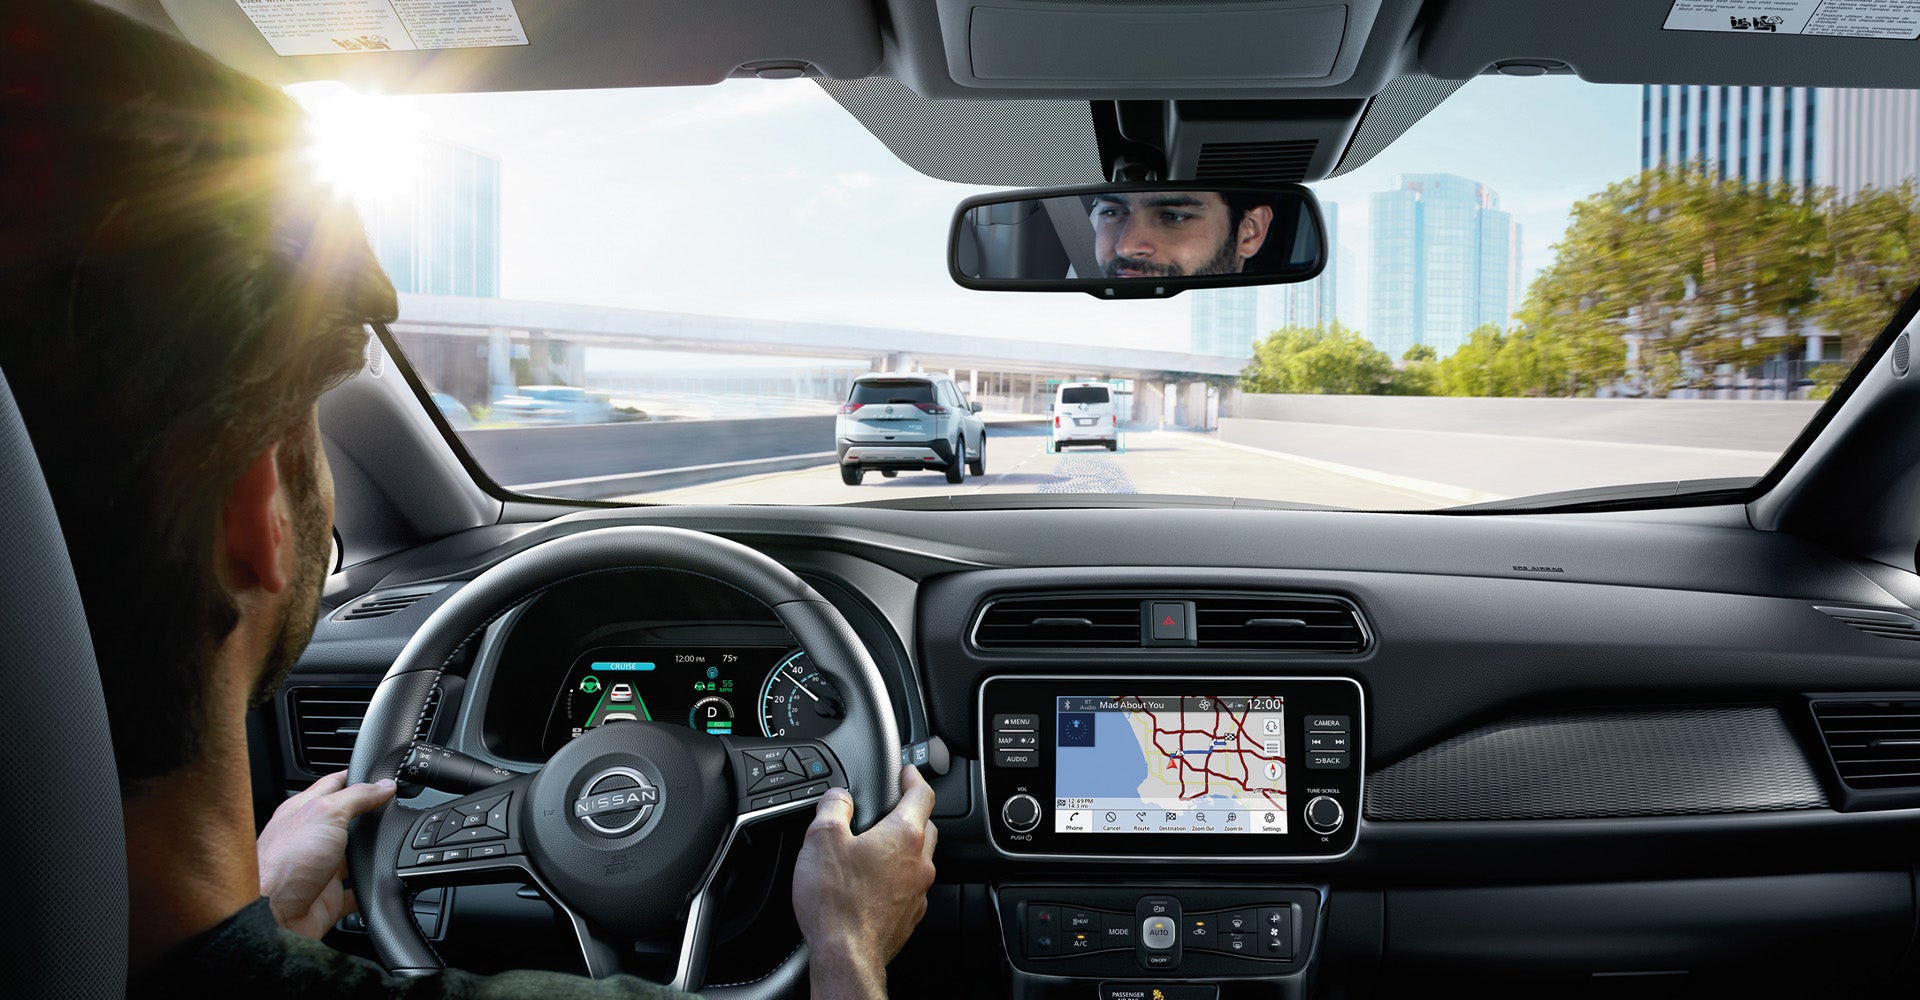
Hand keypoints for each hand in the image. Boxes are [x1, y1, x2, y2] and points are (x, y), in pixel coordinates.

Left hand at [256, 771, 395, 938]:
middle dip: (369, 818)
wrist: (272, 915)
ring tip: (392, 846)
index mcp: (304, 811)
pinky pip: (356, 893)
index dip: (358, 778)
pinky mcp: (328, 899)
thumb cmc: (284, 862)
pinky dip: (370, 889)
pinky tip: (382, 884)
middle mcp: (311, 839)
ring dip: (372, 854)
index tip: (382, 776)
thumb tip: (384, 786)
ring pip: (354, 857)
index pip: (334, 786)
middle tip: (394, 810)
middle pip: (346, 822)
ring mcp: (319, 870)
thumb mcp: (326, 813)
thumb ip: (357, 797)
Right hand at [793, 766, 937, 999]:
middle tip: (890, 809)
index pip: (922, 794)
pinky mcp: (909, 916)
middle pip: (926, 826)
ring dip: (903, 849)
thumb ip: (834, 806)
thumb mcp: (822, 838)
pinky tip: (873, 883)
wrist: (846, 956)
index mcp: (903, 836)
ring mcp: (918, 892)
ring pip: (919, 859)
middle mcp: (919, 863)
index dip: (914, 777)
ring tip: (875, 848)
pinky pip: (909, 887)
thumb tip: (839, 797)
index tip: (907, 772)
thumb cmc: (837, 902)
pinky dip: (896, 878)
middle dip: (911, 813)